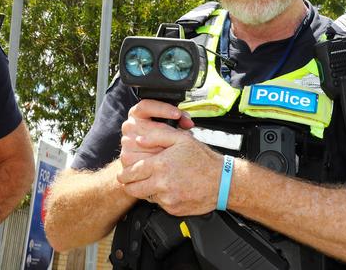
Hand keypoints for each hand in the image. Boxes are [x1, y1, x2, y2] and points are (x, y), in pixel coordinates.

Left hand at [117, 100, 221, 215]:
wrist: (222, 182)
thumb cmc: (203, 159)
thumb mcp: (181, 139)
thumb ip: (157, 136)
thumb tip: (139, 139)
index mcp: (160, 165)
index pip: (131, 173)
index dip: (124, 174)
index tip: (122, 175)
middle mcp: (161, 184)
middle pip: (133, 189)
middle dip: (129, 185)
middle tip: (129, 181)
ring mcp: (168, 199)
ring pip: (145, 197)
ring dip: (145, 190)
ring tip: (154, 182)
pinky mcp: (173, 209)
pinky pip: (159, 204)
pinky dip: (160, 197)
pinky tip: (169, 188)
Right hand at [119, 99, 193, 166]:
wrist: (146, 160)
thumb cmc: (160, 139)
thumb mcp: (170, 126)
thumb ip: (179, 121)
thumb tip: (187, 122)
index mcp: (137, 113)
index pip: (146, 106)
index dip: (163, 109)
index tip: (177, 114)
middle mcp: (129, 125)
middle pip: (148, 126)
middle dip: (167, 132)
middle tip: (182, 137)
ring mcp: (126, 142)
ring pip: (146, 143)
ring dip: (162, 147)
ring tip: (173, 151)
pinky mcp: (126, 158)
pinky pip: (142, 159)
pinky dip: (155, 160)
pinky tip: (164, 161)